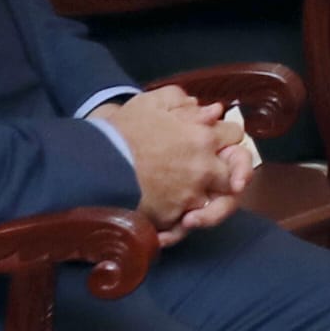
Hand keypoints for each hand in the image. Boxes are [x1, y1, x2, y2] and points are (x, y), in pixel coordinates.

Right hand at [101, 85, 250, 236]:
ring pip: (218, 206)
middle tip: (221, 178)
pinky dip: (182, 228)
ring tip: (195, 209)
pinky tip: (175, 222)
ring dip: (211, 207)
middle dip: (233, 175)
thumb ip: (183, 102)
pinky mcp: (171, 217)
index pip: (234, 135)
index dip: (226, 136)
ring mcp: (190, 195)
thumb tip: (211, 110)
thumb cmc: (121, 130)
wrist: (92, 163)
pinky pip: (187, 226)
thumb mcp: (151, 103)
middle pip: (237, 175)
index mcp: (203, 136)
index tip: (215, 140)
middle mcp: (203, 167)